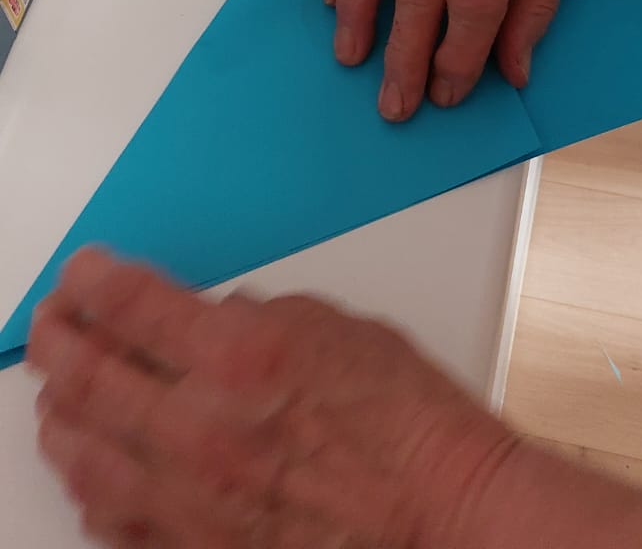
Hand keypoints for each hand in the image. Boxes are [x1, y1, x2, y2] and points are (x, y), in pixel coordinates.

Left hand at [29, 248, 517, 548]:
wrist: (441, 516)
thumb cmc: (408, 424)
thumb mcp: (333, 325)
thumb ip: (255, 318)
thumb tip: (208, 320)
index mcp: (238, 355)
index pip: (128, 302)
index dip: (91, 278)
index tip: (82, 272)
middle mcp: (201, 427)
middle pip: (86, 373)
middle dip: (57, 337)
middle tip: (49, 322)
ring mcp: (192, 496)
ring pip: (84, 450)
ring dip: (58, 410)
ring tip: (54, 390)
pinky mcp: (198, 546)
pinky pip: (112, 518)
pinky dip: (88, 486)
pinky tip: (87, 468)